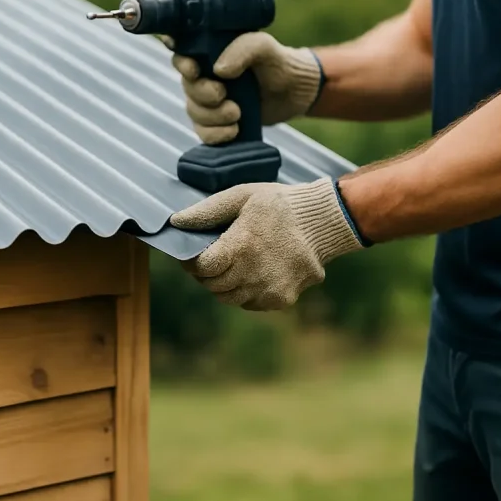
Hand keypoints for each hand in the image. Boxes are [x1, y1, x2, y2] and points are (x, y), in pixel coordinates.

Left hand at [168, 178, 365, 310]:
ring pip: (229, 298)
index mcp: (241, 246)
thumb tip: (176, 221)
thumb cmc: (279, 204)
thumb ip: (206, 211)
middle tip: (211, 258)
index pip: (203, 267)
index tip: (192, 254)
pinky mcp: (282, 299)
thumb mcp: (241, 197)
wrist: (324, 221)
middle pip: (213, 285)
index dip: (192, 262)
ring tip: (231, 265)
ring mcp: (269, 289)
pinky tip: (252, 272)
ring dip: (223, 285)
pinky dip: (244, 292)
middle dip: (206, 273)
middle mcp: (253, 273)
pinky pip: (250, 303)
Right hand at [170, 32, 323, 144]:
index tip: (194, 70)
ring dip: (213, 116)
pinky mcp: (217, 123)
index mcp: (209, 52)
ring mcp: (208, 101)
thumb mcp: (263, 47)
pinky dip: (216, 134)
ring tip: (237, 114)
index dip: (182, 64)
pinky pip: (203, 132)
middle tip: (224, 95)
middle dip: (203, 94)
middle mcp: (204, 75)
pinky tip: (234, 130)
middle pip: (187, 87)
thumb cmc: (276, 62)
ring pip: (194, 111)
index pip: (181, 54)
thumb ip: (242, 49)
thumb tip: (219, 71)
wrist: (294, 91)